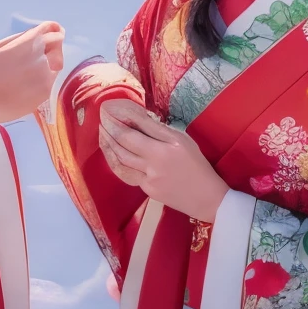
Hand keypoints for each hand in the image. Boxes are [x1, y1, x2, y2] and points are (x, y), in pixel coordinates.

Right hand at [0, 22, 64, 123]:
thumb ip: (19, 40)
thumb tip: (32, 35)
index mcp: (30, 41)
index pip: (50, 28)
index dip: (52, 28)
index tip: (53, 29)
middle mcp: (42, 56)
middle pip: (57, 43)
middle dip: (54, 42)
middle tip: (48, 46)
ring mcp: (46, 76)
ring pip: (57, 62)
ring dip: (52, 59)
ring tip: (43, 63)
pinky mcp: (45, 93)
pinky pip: (52, 79)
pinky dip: (49, 75)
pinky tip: (37, 78)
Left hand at [99, 100, 228, 223]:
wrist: (205, 197)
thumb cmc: (196, 163)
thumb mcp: (182, 139)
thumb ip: (159, 130)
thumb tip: (138, 119)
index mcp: (165, 146)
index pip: (136, 129)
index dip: (119, 120)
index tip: (110, 111)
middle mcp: (155, 162)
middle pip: (125, 144)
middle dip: (110, 130)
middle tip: (102, 119)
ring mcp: (150, 179)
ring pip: (121, 160)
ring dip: (109, 146)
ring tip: (102, 134)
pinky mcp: (148, 191)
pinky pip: (128, 174)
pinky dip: (118, 162)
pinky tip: (113, 154)